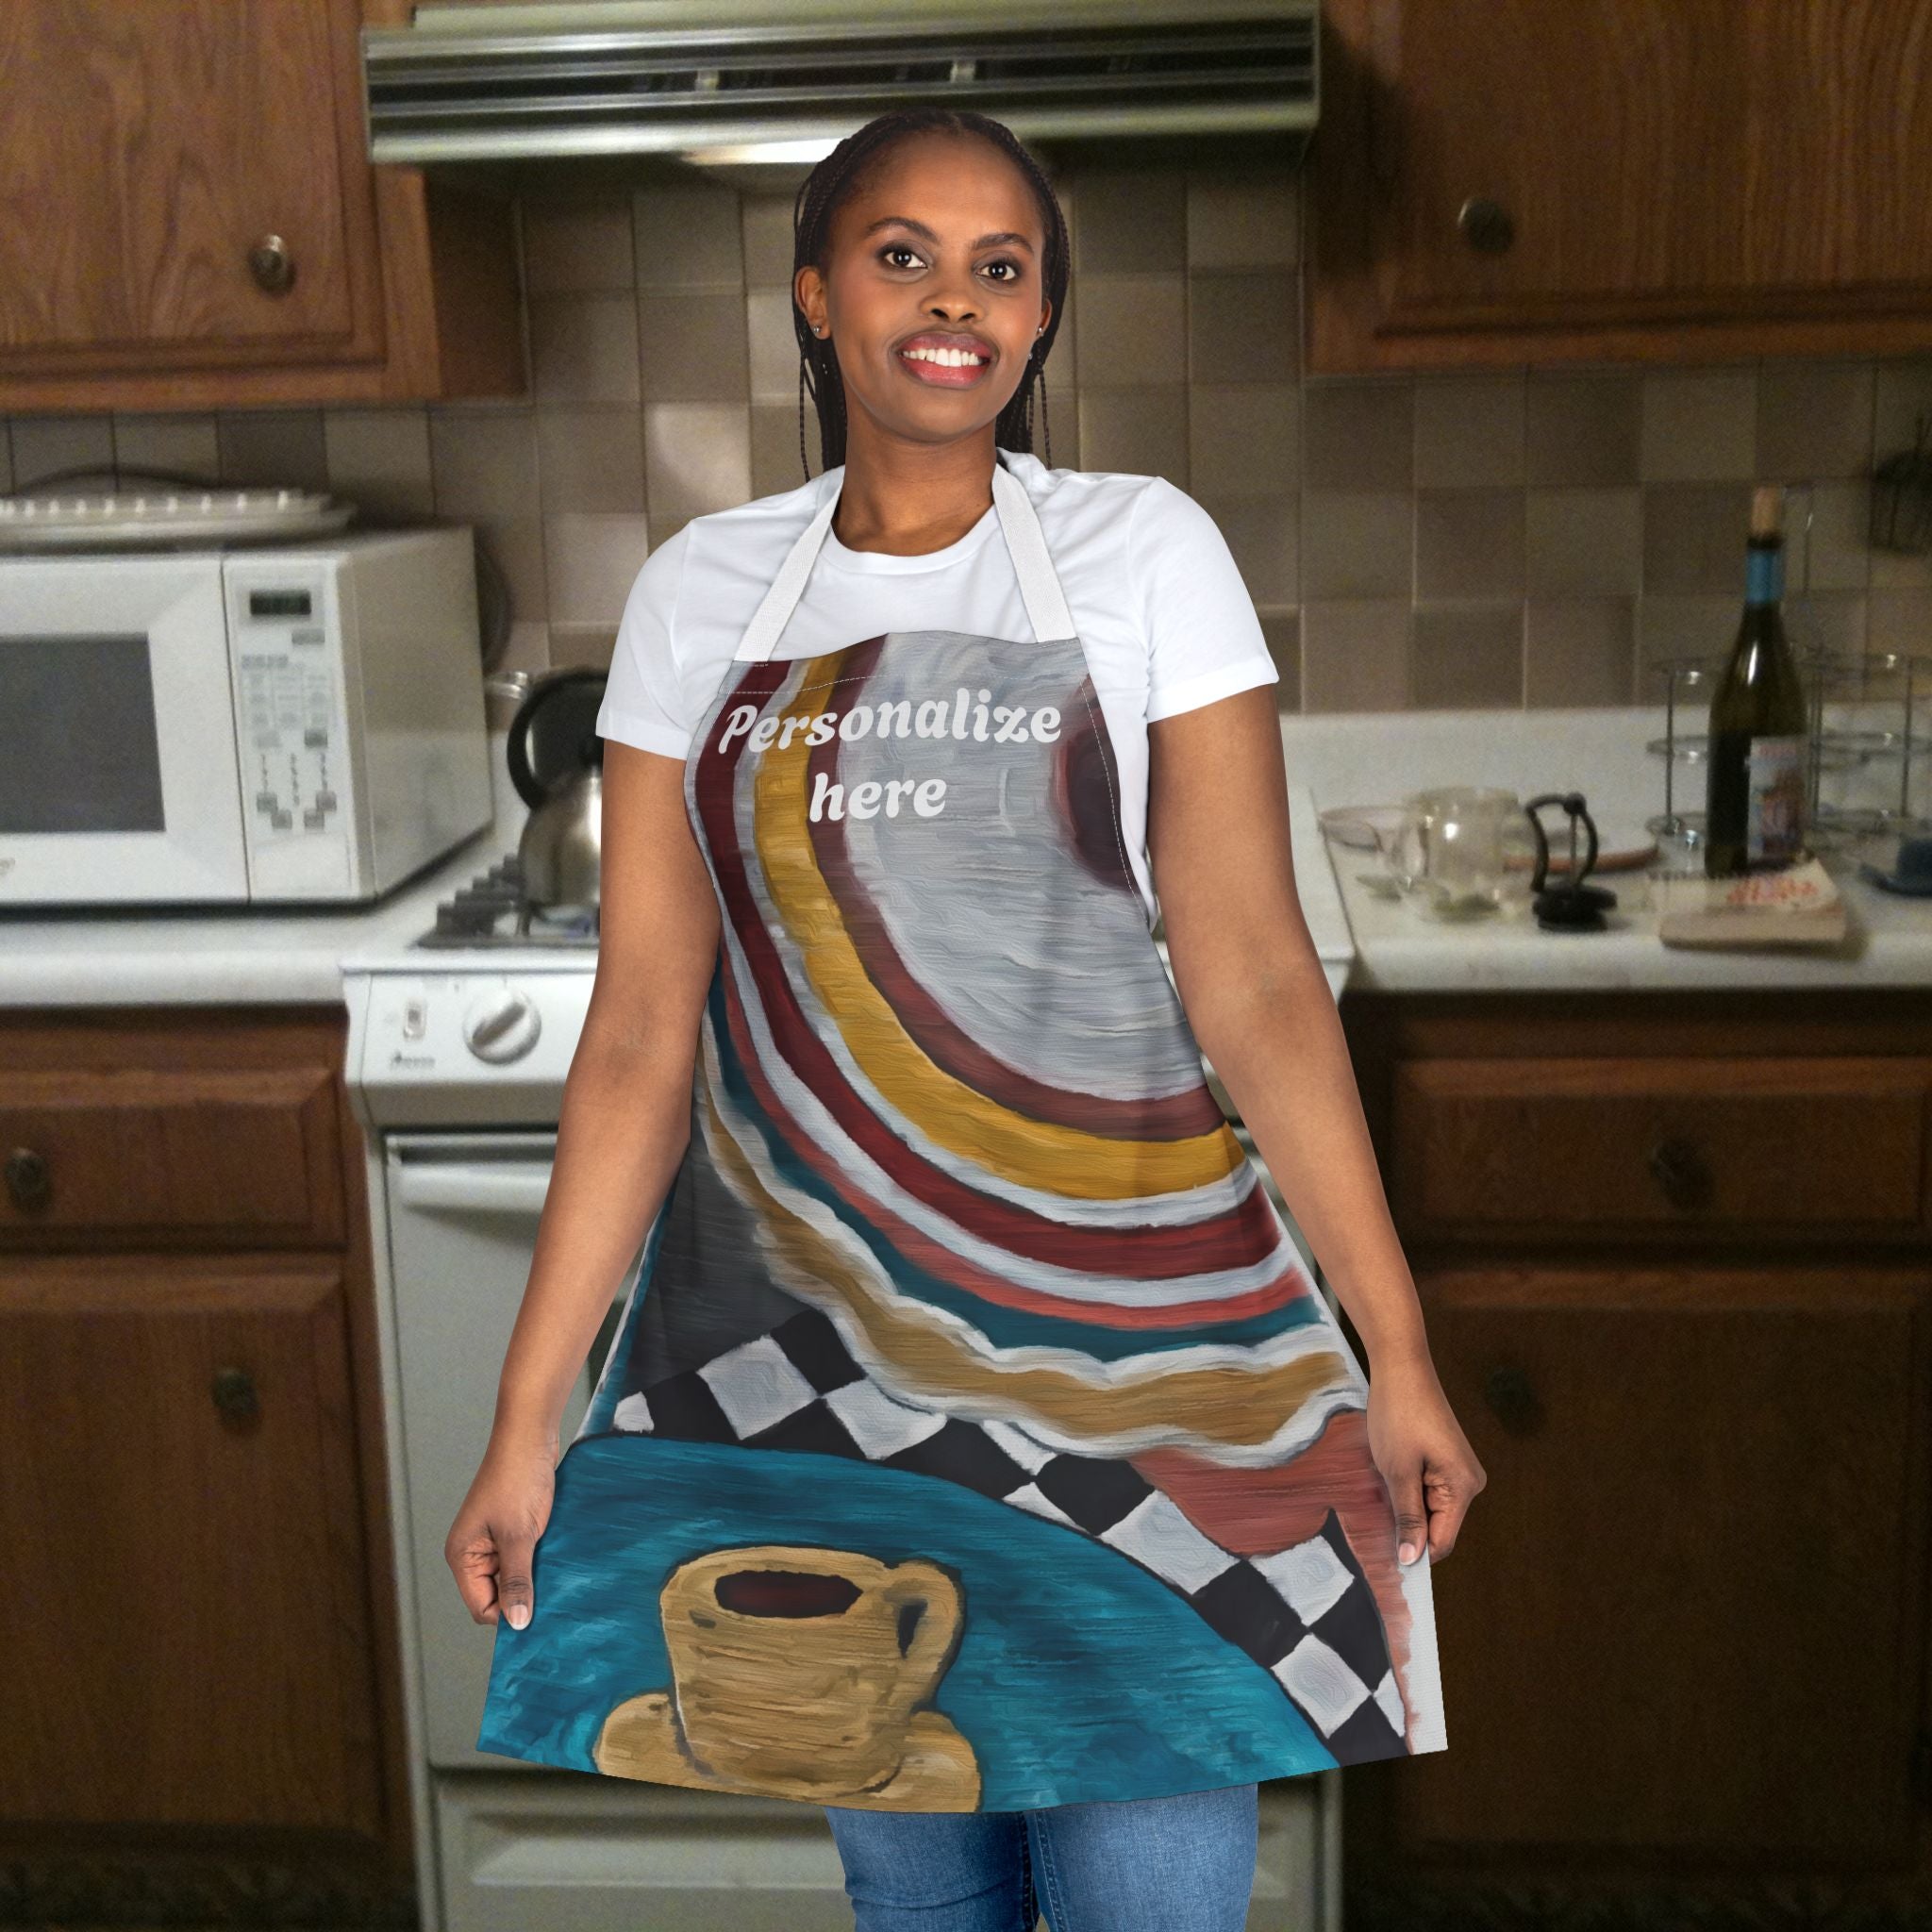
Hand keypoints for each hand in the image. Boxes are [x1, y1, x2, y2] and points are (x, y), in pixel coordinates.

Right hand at [446, 1430, 557, 1631]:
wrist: (531, 1437)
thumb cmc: (518, 1480)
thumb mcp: (519, 1535)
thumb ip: (518, 1580)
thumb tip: (516, 1624)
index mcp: (463, 1556)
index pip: (482, 1607)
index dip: (508, 1615)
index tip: (539, 1617)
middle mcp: (474, 1552)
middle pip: (497, 1595)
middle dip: (522, 1597)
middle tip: (552, 1596)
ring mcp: (493, 1541)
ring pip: (513, 1578)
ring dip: (533, 1578)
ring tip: (555, 1573)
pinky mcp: (512, 1530)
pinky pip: (524, 1559)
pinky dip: (538, 1561)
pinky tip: (555, 1558)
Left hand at [1365, 1353, 1484, 1566]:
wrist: (1401, 1367)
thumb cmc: (1398, 1415)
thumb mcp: (1398, 1471)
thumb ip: (1407, 1518)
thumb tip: (1411, 1560)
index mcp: (1463, 1488)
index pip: (1441, 1542)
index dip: (1414, 1551)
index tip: (1383, 1550)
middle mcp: (1469, 1483)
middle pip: (1436, 1526)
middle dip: (1406, 1521)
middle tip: (1377, 1502)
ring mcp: (1458, 1470)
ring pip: (1428, 1508)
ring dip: (1404, 1502)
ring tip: (1384, 1477)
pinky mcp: (1446, 1460)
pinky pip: (1427, 1489)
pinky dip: (1407, 1486)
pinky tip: (1390, 1468)